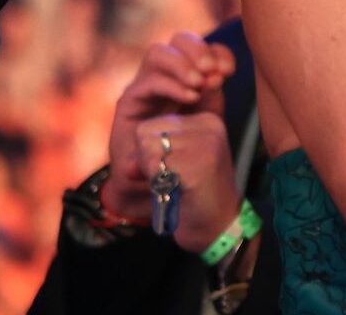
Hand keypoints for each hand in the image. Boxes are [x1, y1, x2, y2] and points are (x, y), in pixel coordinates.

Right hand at [105, 32, 234, 219]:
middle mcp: (163, 75)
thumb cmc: (185, 149)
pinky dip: (170, 85)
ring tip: (199, 84)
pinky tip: (189, 97)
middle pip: (178, 40)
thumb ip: (213, 96)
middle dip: (198, 50)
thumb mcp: (206, 120)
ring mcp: (144, 87)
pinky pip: (146, 82)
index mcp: (186, 75)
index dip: (218, 52)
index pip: (201, 47)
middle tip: (213, 72)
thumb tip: (218, 77)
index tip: (229, 71)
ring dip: (182, 64)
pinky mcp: (128, 104)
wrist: (157, 183)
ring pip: (158, 53)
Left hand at [134, 111, 240, 253]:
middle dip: (146, 160)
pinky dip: (157, 182)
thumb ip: (153, 151)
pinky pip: (155, 166)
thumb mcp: (176, 163)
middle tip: (169, 178)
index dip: (148, 151)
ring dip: (151, 172)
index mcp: (206, 120)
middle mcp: (210, 125)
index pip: (151, 123)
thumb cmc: (194, 195)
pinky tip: (176, 190)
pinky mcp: (201, 163)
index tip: (169, 168)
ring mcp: (207, 143)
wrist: (217, 224)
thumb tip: (127, 166)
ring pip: (148, 148)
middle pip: (146, 132)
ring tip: (173, 183)